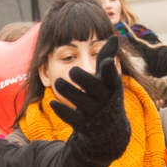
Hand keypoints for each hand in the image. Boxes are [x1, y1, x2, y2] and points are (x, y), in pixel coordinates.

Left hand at [50, 36, 130, 160]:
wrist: (108, 129)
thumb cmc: (105, 95)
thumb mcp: (107, 78)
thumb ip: (106, 57)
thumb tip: (114, 36)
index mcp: (111, 86)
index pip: (111, 76)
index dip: (109, 70)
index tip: (106, 63)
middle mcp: (104, 100)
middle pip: (95, 89)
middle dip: (85, 80)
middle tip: (73, 70)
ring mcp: (94, 113)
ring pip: (82, 102)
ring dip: (70, 92)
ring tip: (58, 82)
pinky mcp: (84, 125)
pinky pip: (73, 118)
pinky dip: (63, 111)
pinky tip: (53, 103)